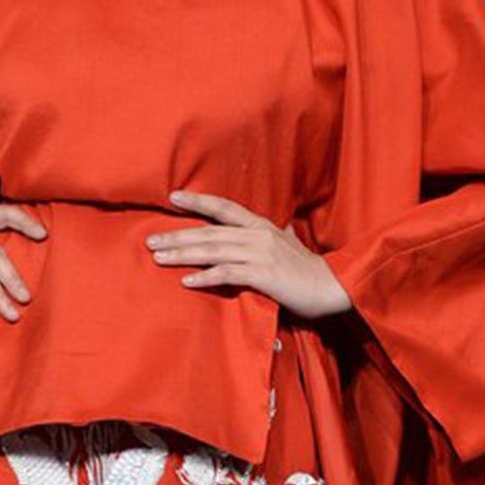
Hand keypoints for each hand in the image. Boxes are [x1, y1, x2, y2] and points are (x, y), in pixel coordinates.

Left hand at [148, 192, 350, 320]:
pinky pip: (228, 274)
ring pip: (214, 250)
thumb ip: (275, 236)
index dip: (198, 201)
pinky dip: (206, 278)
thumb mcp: (288, 246)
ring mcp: (261, 254)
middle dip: (177, 235)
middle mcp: (258, 235)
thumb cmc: (308, 271)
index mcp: (262, 226)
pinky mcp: (264, 275)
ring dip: (183, 254)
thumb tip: (276, 227)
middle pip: (210, 231)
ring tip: (158, 258)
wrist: (334, 288)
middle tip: (149, 240)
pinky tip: (186, 282)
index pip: (224, 208)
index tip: (172, 197)